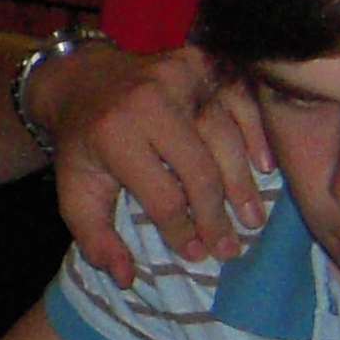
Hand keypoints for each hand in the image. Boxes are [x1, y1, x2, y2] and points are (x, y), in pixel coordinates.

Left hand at [30, 42, 269, 287]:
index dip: (182, 229)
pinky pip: (239, 100)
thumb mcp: (74, 192)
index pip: (162, 194)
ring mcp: (177, 74)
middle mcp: (148, 99)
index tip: (196, 253)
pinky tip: (265, 168)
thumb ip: (94, 237)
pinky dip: (256, 133)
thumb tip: (126, 278)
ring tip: (251, 219)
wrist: (82, 79)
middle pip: (198, 169)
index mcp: (114, 133)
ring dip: (242, 183)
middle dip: (216, 215)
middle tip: (231, 248)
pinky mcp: (200, 60)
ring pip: (224, 137)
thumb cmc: (84, 144)